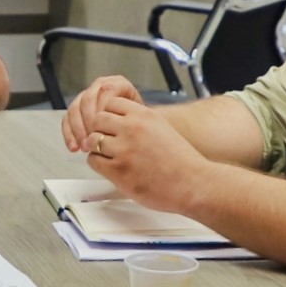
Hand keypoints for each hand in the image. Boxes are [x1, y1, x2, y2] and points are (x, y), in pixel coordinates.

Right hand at [61, 75, 144, 154]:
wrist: (136, 127)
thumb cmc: (142, 124)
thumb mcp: (144, 117)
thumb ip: (138, 115)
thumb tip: (127, 122)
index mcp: (118, 83)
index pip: (106, 92)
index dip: (103, 112)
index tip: (106, 131)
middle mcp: (100, 86)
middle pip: (88, 99)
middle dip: (88, 122)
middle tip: (92, 141)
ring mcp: (86, 96)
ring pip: (75, 109)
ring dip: (77, 130)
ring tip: (84, 147)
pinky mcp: (76, 108)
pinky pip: (67, 119)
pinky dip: (69, 134)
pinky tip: (74, 148)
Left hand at [80, 92, 206, 211]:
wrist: (193, 183)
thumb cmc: (181, 161)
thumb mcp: (163, 129)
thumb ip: (142, 123)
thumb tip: (121, 122)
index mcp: (144, 115)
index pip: (111, 102)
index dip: (109, 115)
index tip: (112, 126)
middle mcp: (132, 128)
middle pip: (98, 119)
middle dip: (100, 130)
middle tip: (108, 142)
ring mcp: (124, 149)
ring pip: (92, 140)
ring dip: (97, 148)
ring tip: (110, 157)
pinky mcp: (118, 170)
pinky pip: (94, 161)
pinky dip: (99, 164)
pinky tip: (112, 168)